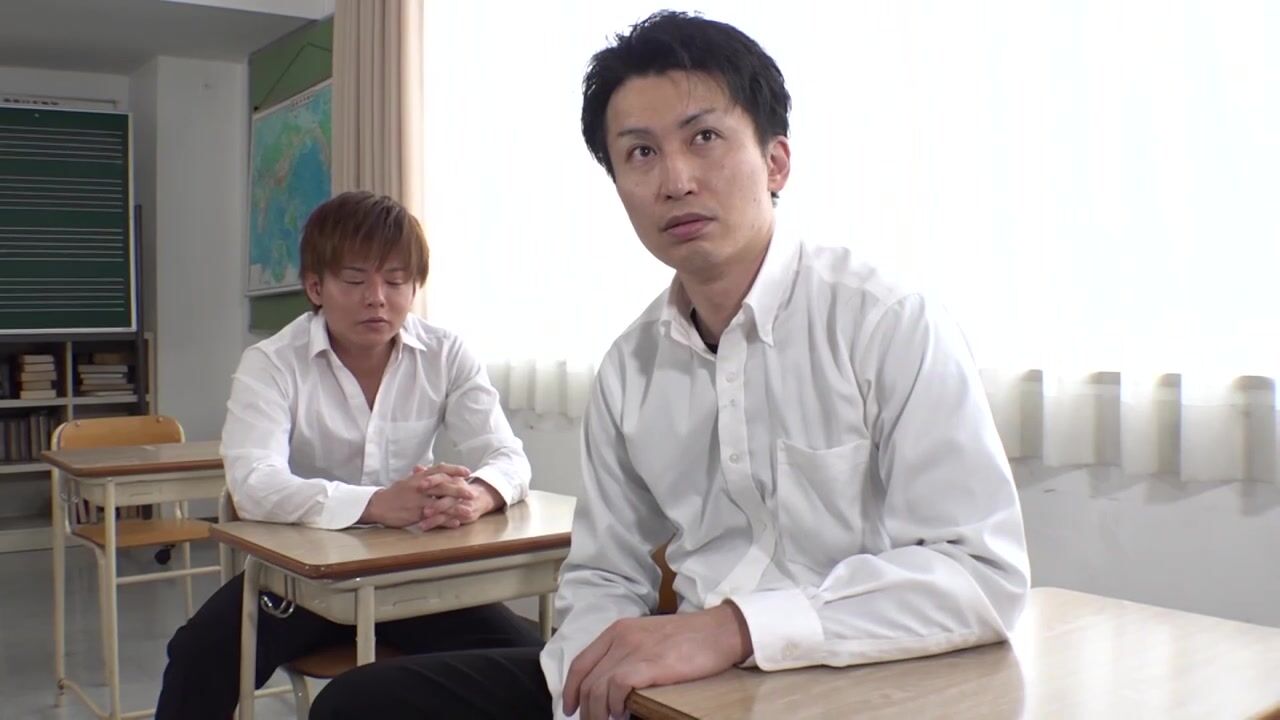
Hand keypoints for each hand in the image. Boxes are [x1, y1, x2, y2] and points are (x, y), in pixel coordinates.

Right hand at [358, 463, 470, 527]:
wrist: (378, 505)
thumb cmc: (395, 493)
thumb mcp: (408, 480)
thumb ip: (422, 475)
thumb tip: (432, 468)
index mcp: (420, 477)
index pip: (440, 469)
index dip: (454, 469)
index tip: (467, 471)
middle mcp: (420, 487)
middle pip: (443, 486)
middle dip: (459, 489)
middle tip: (472, 493)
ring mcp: (418, 501)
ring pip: (441, 503)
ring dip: (456, 507)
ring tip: (468, 510)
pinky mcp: (416, 514)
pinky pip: (434, 517)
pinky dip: (445, 521)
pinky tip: (456, 523)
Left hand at [419, 477, 504, 530]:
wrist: (480, 497)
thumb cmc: (457, 488)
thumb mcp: (446, 479)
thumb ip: (430, 474)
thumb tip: (416, 468)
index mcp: (453, 479)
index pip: (443, 477)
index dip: (432, 480)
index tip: (419, 484)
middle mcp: (460, 490)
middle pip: (448, 496)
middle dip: (435, 503)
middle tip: (422, 509)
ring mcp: (464, 503)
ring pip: (449, 510)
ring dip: (436, 517)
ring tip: (422, 523)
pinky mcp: (467, 514)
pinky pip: (453, 520)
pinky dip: (442, 524)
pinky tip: (432, 528)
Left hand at [563, 604, 752, 719]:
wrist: (720, 630)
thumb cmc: (689, 637)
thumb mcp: (649, 636)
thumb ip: (628, 652)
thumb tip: (611, 682)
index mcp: (618, 630)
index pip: (581, 663)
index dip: (571, 689)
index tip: (570, 707)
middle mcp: (621, 638)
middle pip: (586, 680)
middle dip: (584, 708)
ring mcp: (635, 650)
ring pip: (597, 688)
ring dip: (598, 713)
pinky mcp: (650, 664)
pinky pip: (616, 688)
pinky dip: (614, 705)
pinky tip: (622, 713)